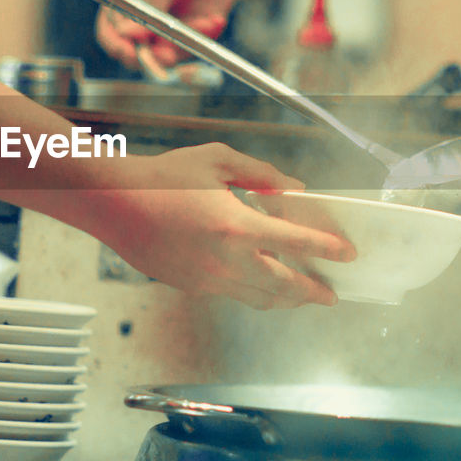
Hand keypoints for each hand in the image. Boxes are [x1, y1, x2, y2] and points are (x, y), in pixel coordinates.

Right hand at [95, 0, 237, 68]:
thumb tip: (127, 34)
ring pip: (164, 58)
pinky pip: (188, 53)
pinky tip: (214, 19)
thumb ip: (148, 7)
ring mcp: (160, 36)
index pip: (108, 33)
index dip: (116, 45)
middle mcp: (137, 25)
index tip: (131, 52)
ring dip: (184, 44)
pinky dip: (202, 38)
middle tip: (168, 55)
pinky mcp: (182, 44)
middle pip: (132, 55)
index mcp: (122, 4)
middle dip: (150, 58)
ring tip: (205, 21)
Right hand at [97, 144, 353, 309]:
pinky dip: (254, 292)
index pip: (297, 244)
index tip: (348, 254)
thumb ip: (262, 175)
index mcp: (236, 226)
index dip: (328, 250)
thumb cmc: (161, 176)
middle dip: (313, 292)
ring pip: (258, 298)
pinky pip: (232, 294)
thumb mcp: (218, 161)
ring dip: (286, 299)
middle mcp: (225, 261)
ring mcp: (207, 279)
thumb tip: (294, 189)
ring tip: (302, 296)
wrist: (112, 203)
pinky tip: (261, 283)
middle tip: (331, 295)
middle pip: (283, 286)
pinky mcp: (191, 286)